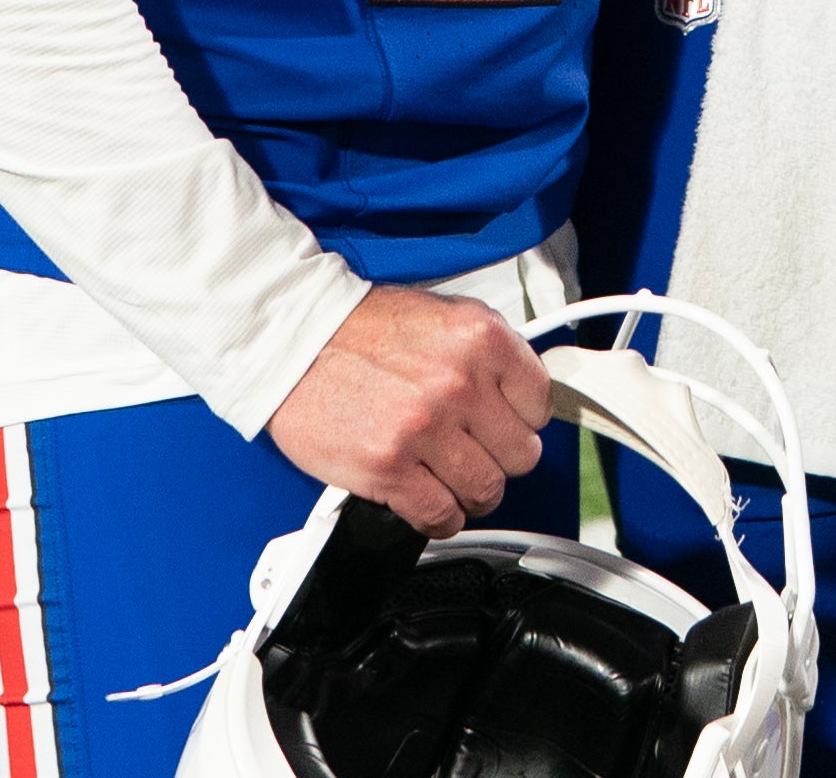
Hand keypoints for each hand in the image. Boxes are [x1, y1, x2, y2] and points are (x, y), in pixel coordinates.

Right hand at [267, 283, 555, 539]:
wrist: (295, 340)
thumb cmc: (362, 328)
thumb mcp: (444, 317)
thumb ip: (488, 357)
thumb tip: (520, 396)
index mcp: (481, 338)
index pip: (540, 403)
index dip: (522, 420)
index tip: (507, 426)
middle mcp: (459, 383)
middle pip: (521, 454)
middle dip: (500, 460)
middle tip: (478, 456)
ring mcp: (425, 428)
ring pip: (486, 490)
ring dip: (472, 493)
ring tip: (453, 482)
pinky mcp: (389, 467)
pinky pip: (440, 514)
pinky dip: (441, 519)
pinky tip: (432, 504)